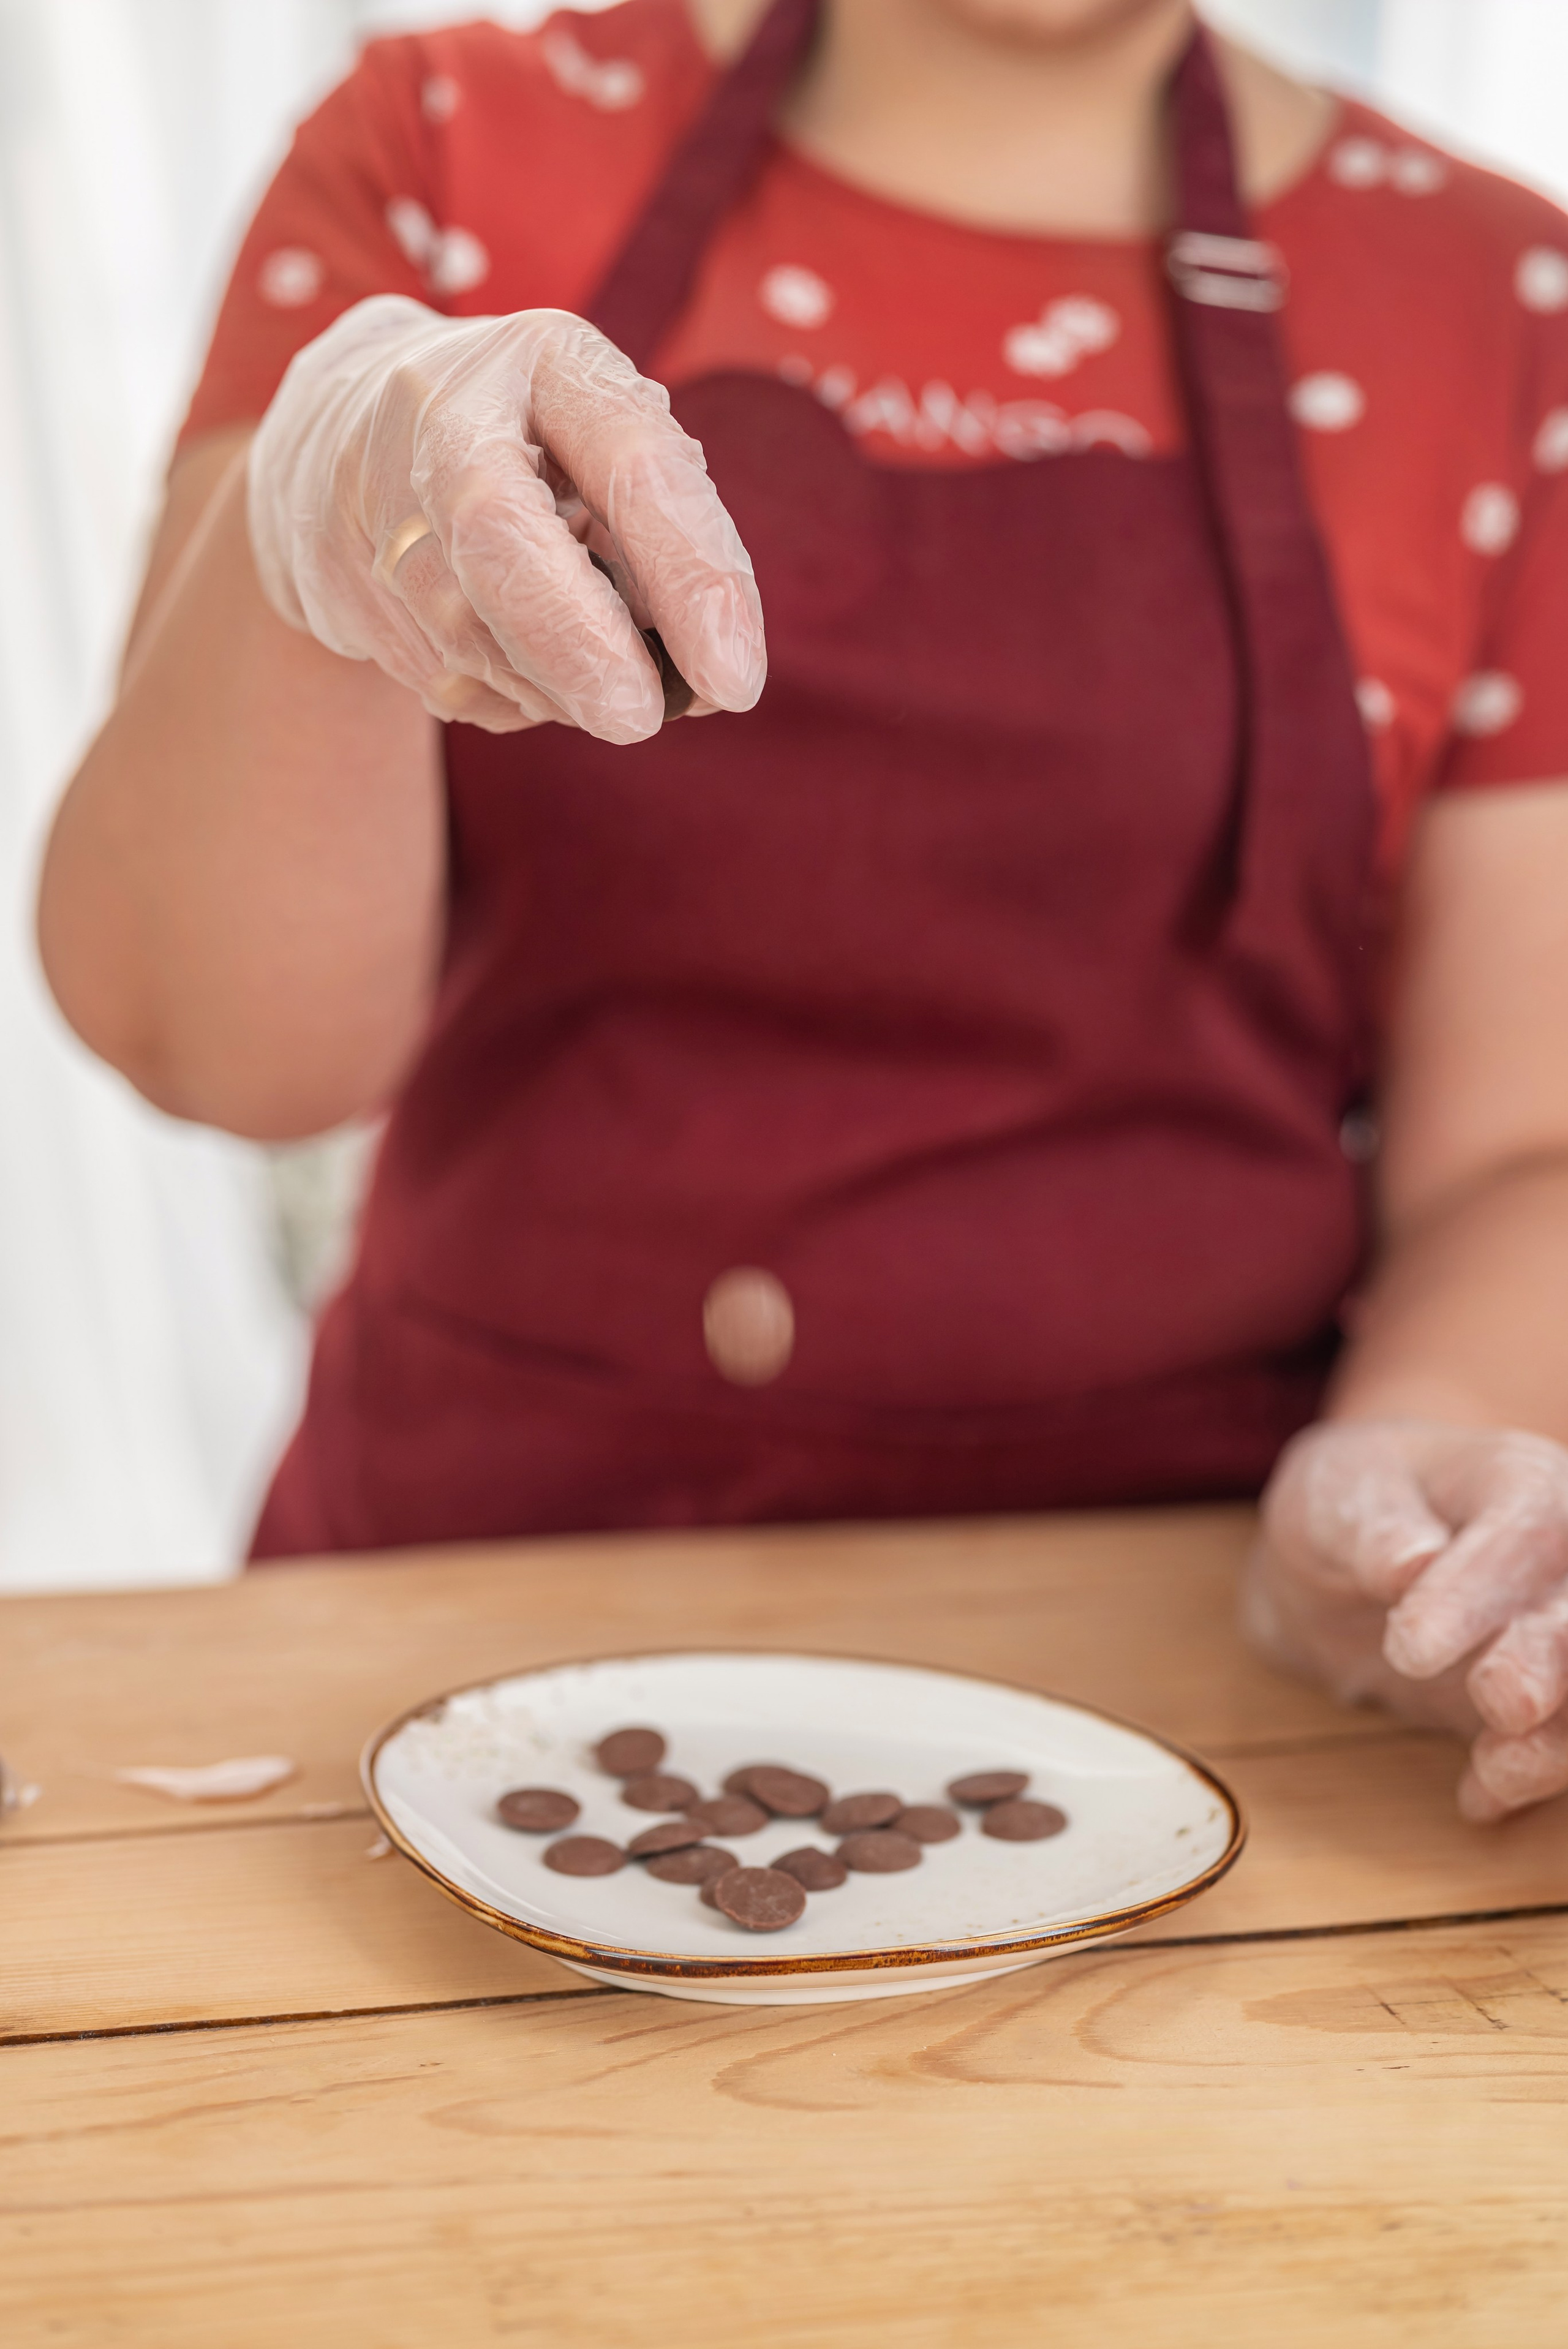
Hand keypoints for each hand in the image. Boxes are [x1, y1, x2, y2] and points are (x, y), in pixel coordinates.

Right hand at [247, 295, 764, 738]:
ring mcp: (374, 498)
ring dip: (555, 686)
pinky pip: (449, 681)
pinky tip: (524, 663)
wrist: (339, 439)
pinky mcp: (341, 584)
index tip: (736, 679)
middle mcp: (441, 412)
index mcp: (544, 359)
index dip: (690, 572)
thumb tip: (715, 686)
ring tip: (599, 682)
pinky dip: (513, 696)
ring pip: (472, 635)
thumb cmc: (528, 444)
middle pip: (503, 541)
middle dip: (581, 649)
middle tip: (640, 719)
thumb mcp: (610, 447)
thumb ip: (670, 540)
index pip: (630, 459)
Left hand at [1246, 1419, 1567, 1820]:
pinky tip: (1478, 1797)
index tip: (1411, 1646)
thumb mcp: (1335, 1495)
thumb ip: (1369, 1528)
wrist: (1348, 1561)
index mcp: (1517, 1481)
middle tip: (1500, 1699)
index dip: (1477, 1591)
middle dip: (1550, 1659)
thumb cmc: (1349, 1507)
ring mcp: (1563, 1630)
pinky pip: (1563, 1740)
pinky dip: (1535, 1774)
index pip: (1525, 1531)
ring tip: (1498, 1770)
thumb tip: (1408, 1565)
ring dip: (1559, 1738)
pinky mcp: (1551, 1698)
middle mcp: (1565, 1557)